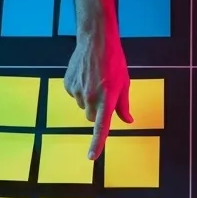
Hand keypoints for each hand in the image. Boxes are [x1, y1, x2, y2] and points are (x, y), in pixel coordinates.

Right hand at [64, 25, 132, 158]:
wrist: (96, 41)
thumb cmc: (114, 62)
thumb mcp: (124, 83)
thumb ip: (124, 105)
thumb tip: (128, 121)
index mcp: (107, 98)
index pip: (101, 126)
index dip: (97, 142)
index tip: (92, 157)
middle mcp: (91, 97)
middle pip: (91, 117)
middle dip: (98, 110)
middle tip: (104, 92)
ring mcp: (77, 91)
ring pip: (83, 106)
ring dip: (89, 99)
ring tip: (95, 80)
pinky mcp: (68, 85)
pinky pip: (74, 96)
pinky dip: (80, 90)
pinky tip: (86, 76)